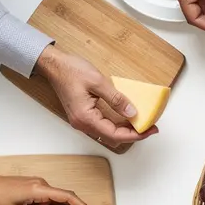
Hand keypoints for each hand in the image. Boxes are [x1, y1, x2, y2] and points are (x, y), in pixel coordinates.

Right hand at [35, 45, 156, 145]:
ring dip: (125, 131)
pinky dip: (117, 126)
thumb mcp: (98, 82)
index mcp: (85, 118)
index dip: (135, 135)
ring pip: (108, 135)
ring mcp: (81, 122)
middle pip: (113, 138)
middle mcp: (82, 124)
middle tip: (149, 127)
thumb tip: (132, 112)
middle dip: (133, 135)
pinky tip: (127, 118)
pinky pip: (103, 127)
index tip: (150, 130)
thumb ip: (116, 99)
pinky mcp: (83, 117)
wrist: (54, 65)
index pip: (115, 134)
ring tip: (141, 123)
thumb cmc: (71, 70)